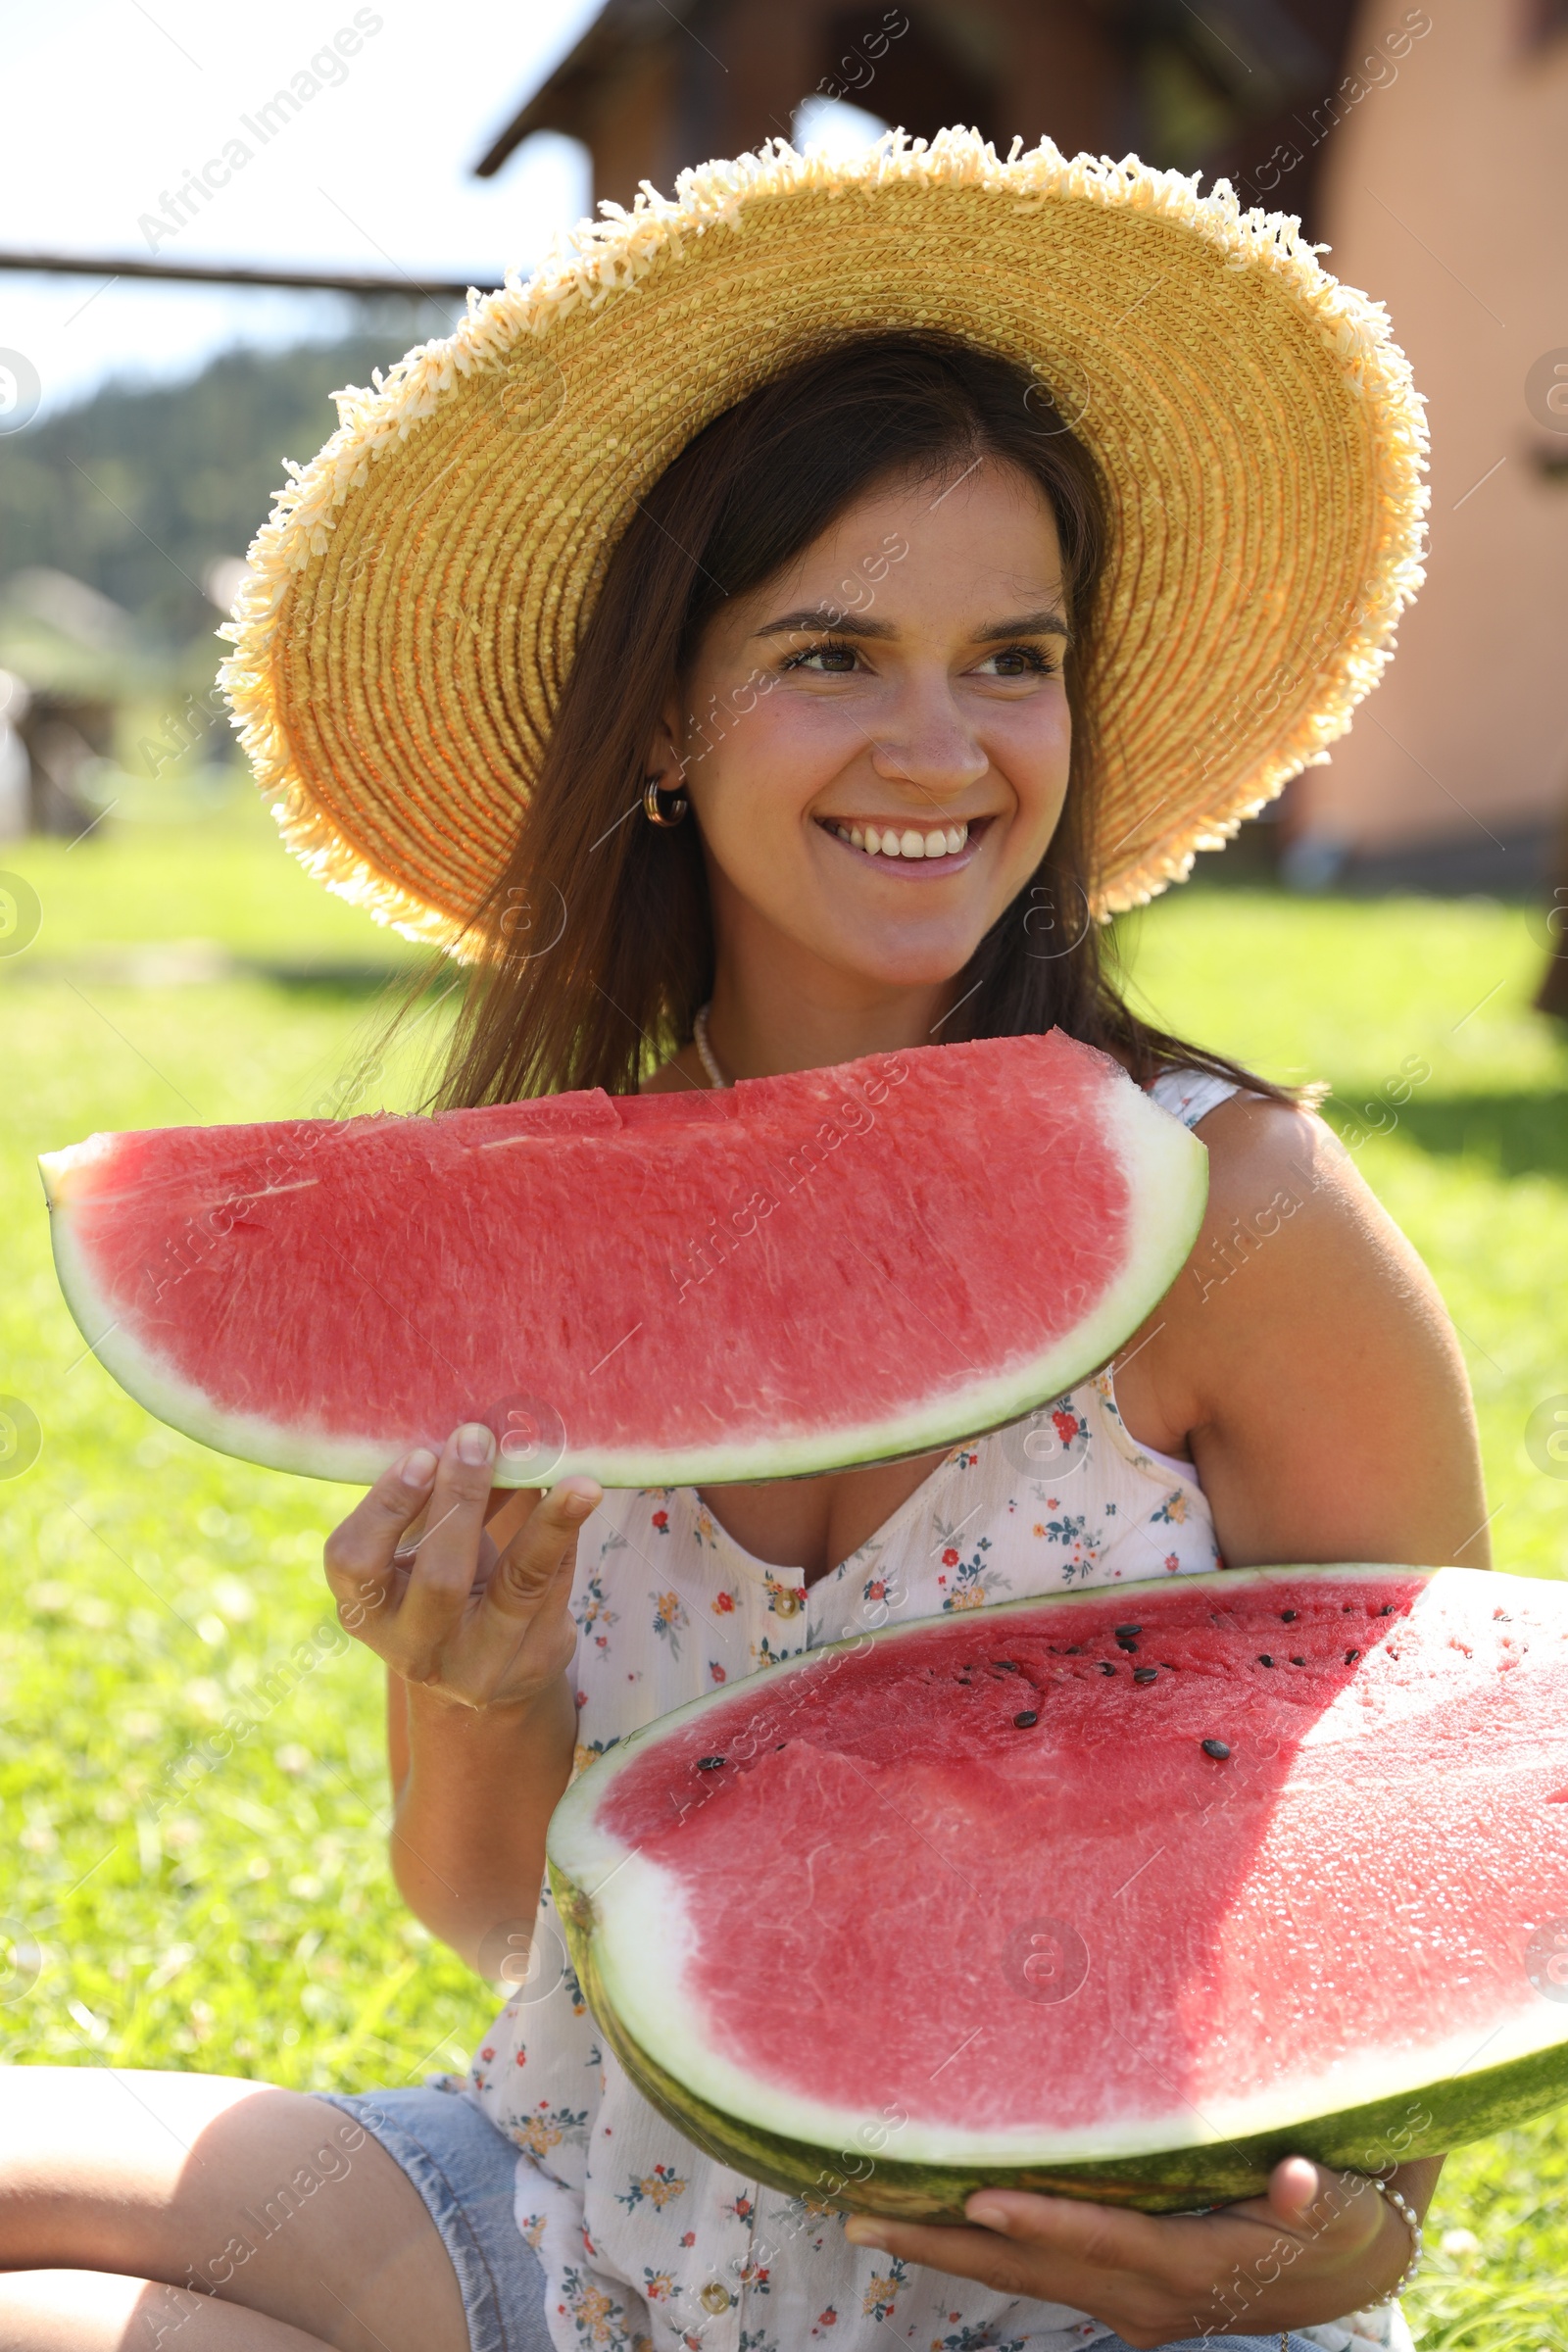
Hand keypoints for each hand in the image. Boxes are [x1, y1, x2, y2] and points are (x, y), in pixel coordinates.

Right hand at [323, 1423, 600, 1712]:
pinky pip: (555, 1585)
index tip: (421, 1455)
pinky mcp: (534, 1660)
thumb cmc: (441, 1580)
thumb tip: (474, 1426)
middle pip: (440, 1578)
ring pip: (517, 1586)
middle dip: (461, 1501)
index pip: (355, 1562)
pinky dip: (566, 1533)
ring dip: (546, 1524)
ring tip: (575, 1481)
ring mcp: (479, 1666)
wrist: (487, 1662)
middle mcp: (415, 1649)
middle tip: (479, 1439)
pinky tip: (581, 1495)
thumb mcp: (421, 1546)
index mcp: (366, 1611)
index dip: (386, 1508)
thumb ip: (433, 1498)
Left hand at [844, 2156, 1426, 2348]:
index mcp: (1186, 2265)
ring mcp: (1127, 2307)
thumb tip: (1294, 2177)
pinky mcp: (1122, 2302)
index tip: (978, 2197)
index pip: (1099, 2238)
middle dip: (946, 2242)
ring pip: (1021, 2277)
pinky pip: (1039, 2277)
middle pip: (1030, 2269)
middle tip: (864, 2217)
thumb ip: (1312, 2193)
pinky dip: (984, 2254)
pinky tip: (938, 2229)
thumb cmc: (1338, 2217)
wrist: (1347, 2270)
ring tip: (871, 2219)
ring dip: (947, 2249)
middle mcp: (1144, 2298)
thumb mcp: (1338, 2204)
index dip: (1041, 2220)